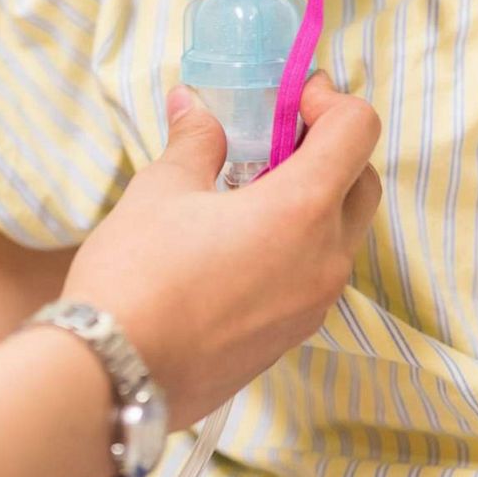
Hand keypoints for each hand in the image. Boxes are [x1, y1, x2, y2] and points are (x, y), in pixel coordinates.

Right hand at [61, 73, 381, 427]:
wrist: (115, 378)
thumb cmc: (137, 276)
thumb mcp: (162, 190)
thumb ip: (195, 142)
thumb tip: (194, 106)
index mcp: (303, 210)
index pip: (357, 130)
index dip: (329, 100)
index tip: (288, 98)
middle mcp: (326, 259)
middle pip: (362, 182)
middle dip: (328, 149)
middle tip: (273, 138)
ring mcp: (315, 305)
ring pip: (342, 233)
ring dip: (314, 200)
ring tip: (249, 191)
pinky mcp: (293, 337)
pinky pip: (316, 275)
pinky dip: (298, 245)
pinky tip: (239, 242)